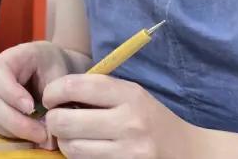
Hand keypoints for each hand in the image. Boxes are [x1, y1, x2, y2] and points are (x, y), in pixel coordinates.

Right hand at [0, 41, 75, 144]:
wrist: (47, 68)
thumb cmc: (52, 68)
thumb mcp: (58, 74)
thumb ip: (54, 96)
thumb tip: (48, 124)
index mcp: (8, 58)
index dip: (12, 94)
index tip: (31, 109)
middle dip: (15, 121)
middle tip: (41, 134)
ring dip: (12, 130)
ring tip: (39, 136)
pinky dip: (9, 134)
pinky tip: (29, 135)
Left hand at [42, 74, 194, 158]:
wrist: (186, 151)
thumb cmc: (150, 118)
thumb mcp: (132, 95)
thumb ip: (98, 91)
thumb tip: (56, 93)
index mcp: (129, 95)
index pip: (74, 86)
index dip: (53, 92)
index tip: (51, 98)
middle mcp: (128, 123)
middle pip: (63, 122)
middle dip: (54, 121)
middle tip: (58, 120)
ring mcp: (127, 152)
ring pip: (70, 148)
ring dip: (64, 142)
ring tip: (73, 136)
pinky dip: (79, 157)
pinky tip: (87, 150)